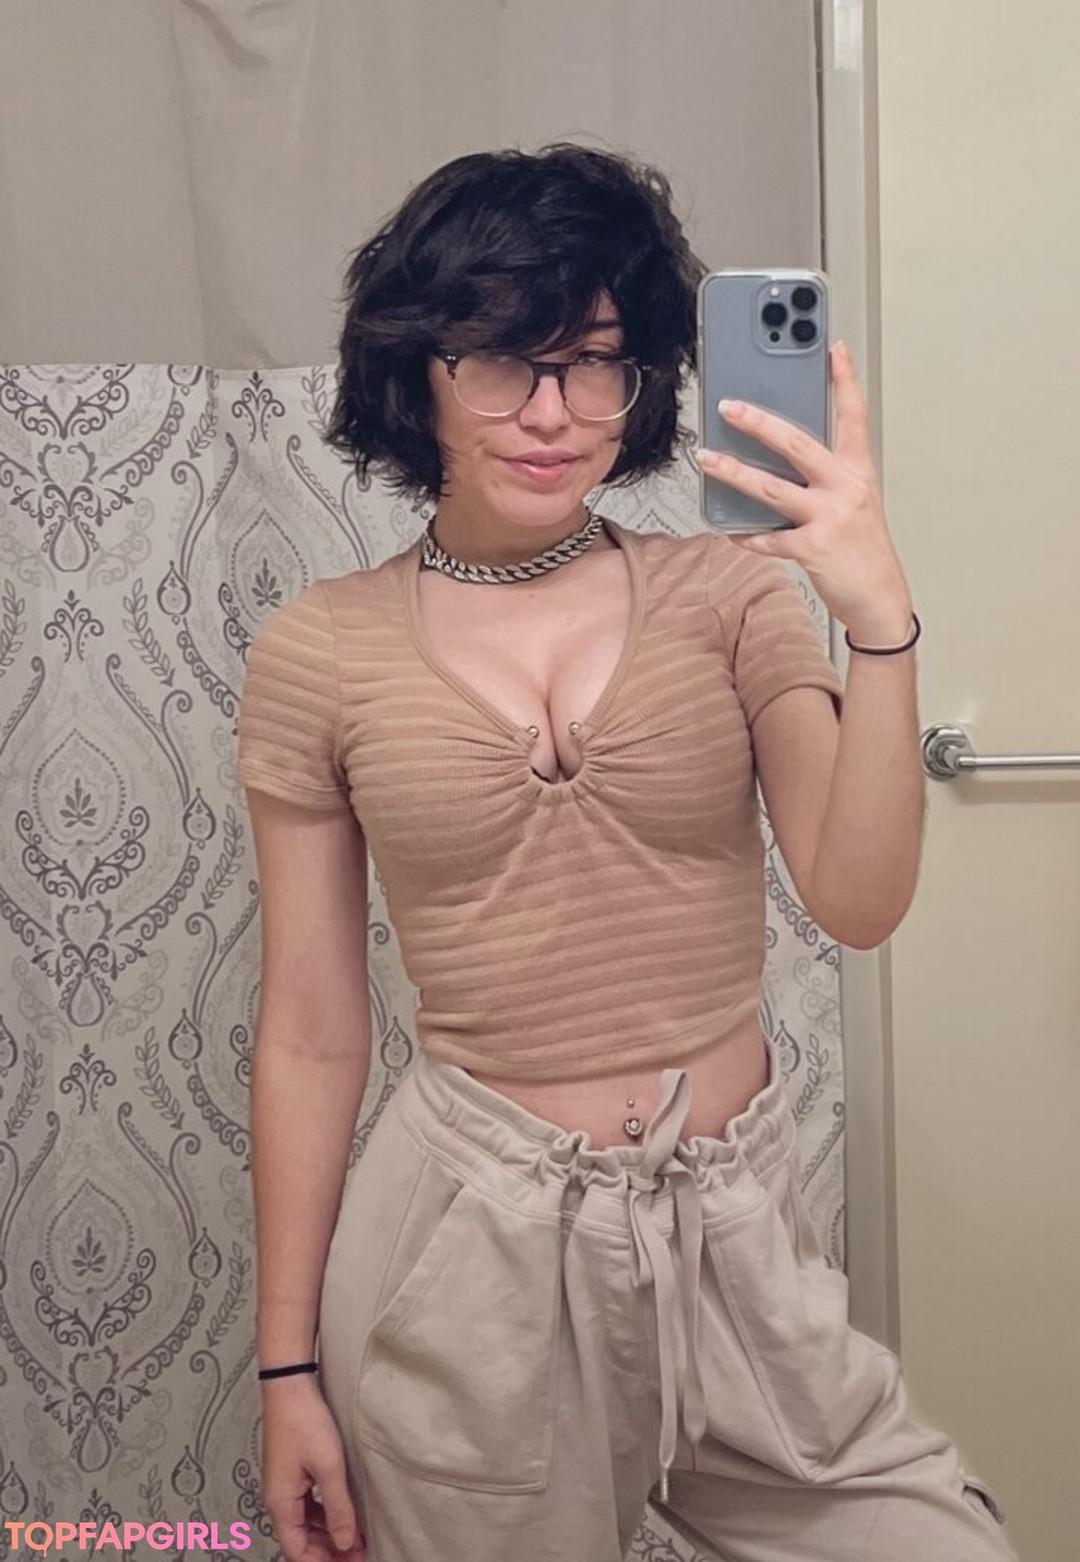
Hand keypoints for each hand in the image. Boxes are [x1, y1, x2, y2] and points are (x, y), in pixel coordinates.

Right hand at [261, 1375, 367, 1561]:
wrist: (290, 1386)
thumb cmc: (304, 1421)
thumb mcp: (329, 1467)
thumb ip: (338, 1508)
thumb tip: (346, 1543)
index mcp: (281, 1504)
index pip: (297, 1551)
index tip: (351, 1561)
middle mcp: (278, 1499)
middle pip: (301, 1541)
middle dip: (329, 1551)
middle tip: (359, 1552)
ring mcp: (285, 1486)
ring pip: (305, 1525)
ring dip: (328, 1534)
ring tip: (356, 1538)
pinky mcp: (292, 1474)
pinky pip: (307, 1506)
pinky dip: (325, 1516)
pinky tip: (343, 1514)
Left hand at [696, 341, 913, 644]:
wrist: (880, 598)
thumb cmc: (862, 548)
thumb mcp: (853, 502)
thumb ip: (823, 476)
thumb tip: (777, 457)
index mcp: (858, 471)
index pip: (853, 416)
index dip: (844, 380)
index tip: (833, 348)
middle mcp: (846, 488)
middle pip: (798, 444)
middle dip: (759, 423)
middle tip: (729, 406)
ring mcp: (830, 518)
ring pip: (772, 488)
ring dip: (734, 473)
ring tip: (708, 459)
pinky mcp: (814, 548)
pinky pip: (769, 538)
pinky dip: (746, 535)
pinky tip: (728, 529)